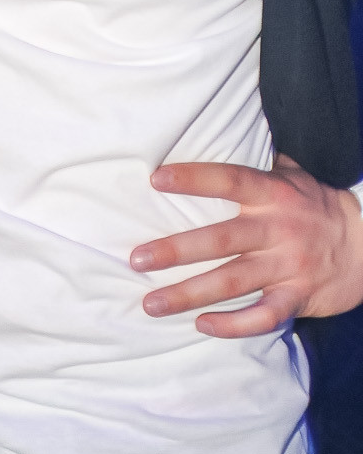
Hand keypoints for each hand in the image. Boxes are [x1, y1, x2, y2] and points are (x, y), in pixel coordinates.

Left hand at [130, 154, 362, 336]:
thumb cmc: (315, 204)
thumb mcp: (293, 174)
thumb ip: (257, 161)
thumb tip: (219, 128)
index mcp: (273, 193)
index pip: (229, 180)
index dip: (194, 178)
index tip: (156, 179)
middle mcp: (278, 229)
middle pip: (221, 240)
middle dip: (176, 251)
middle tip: (136, 260)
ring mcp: (288, 266)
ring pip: (232, 282)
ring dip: (189, 294)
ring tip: (151, 304)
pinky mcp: (298, 296)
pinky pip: (263, 316)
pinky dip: (233, 325)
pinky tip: (202, 325)